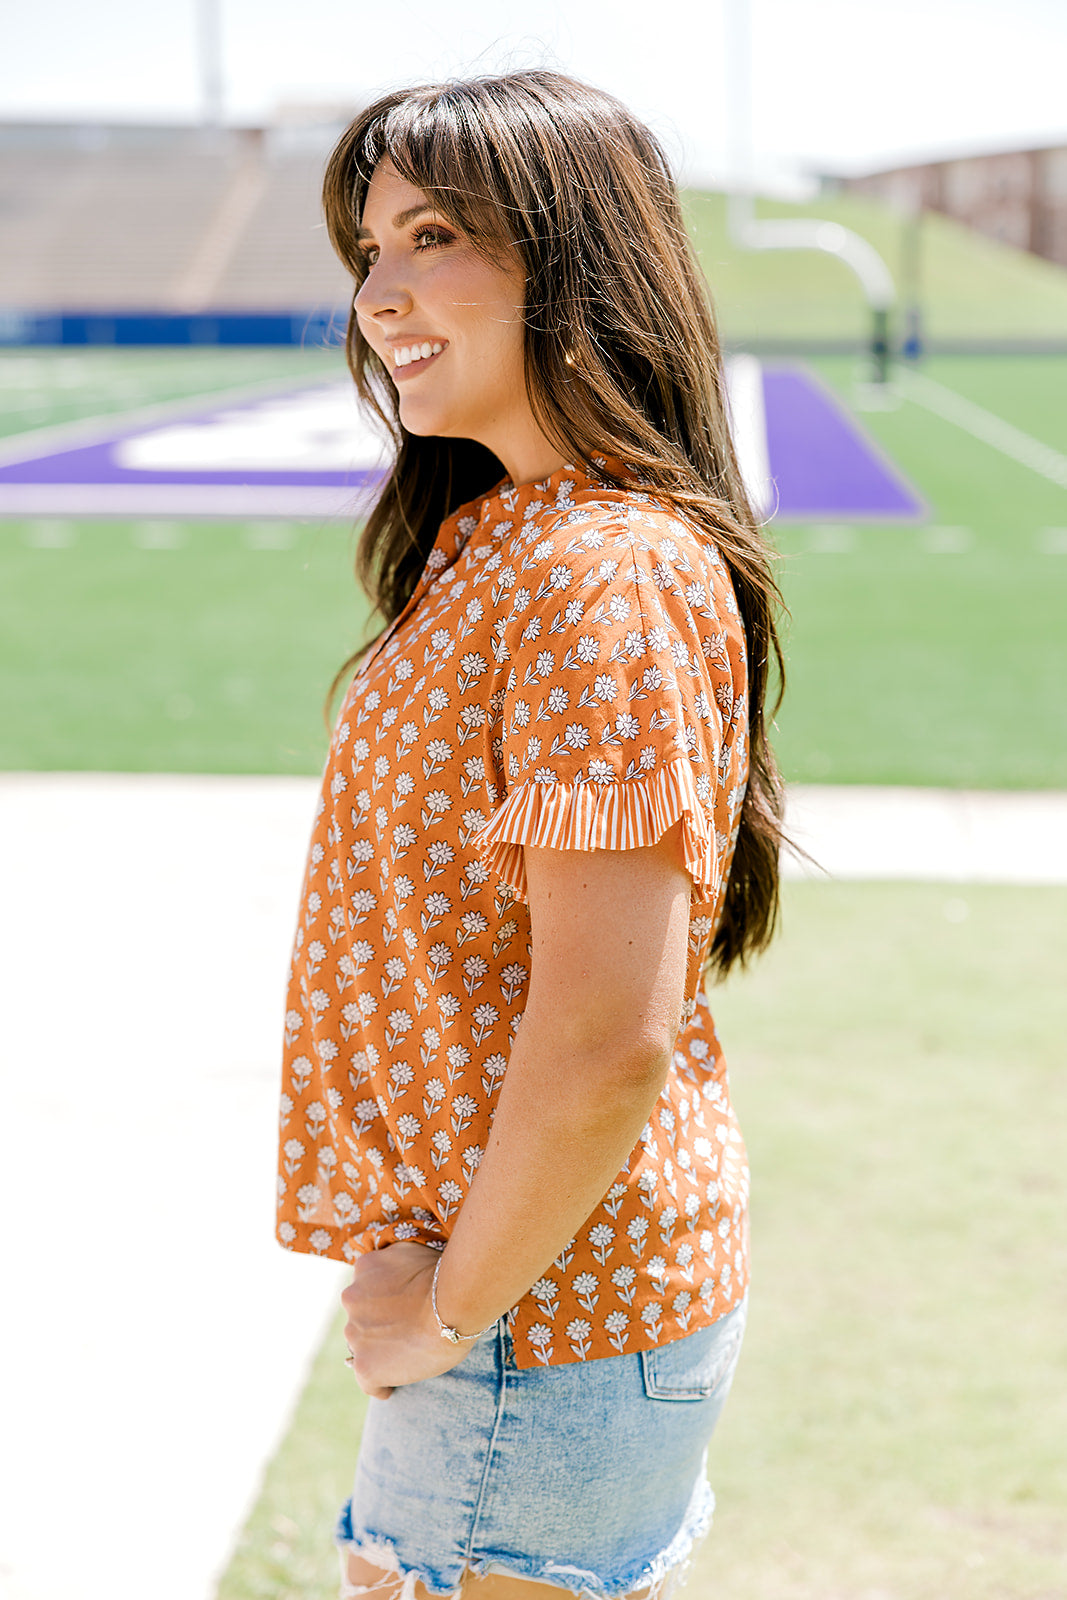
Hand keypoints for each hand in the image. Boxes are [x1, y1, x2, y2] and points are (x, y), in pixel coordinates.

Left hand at [341, 1242, 477, 1397]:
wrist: (451, 1304)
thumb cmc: (443, 1277)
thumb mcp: (412, 1252)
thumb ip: (394, 1261)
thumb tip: (397, 1272)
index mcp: (363, 1268)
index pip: (367, 1289)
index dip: (384, 1302)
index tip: (400, 1311)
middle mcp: (351, 1299)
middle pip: (362, 1318)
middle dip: (380, 1325)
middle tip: (408, 1331)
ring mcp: (356, 1334)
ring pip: (363, 1348)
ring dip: (380, 1350)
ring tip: (409, 1355)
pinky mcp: (365, 1365)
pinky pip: (368, 1382)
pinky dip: (381, 1384)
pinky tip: (393, 1386)